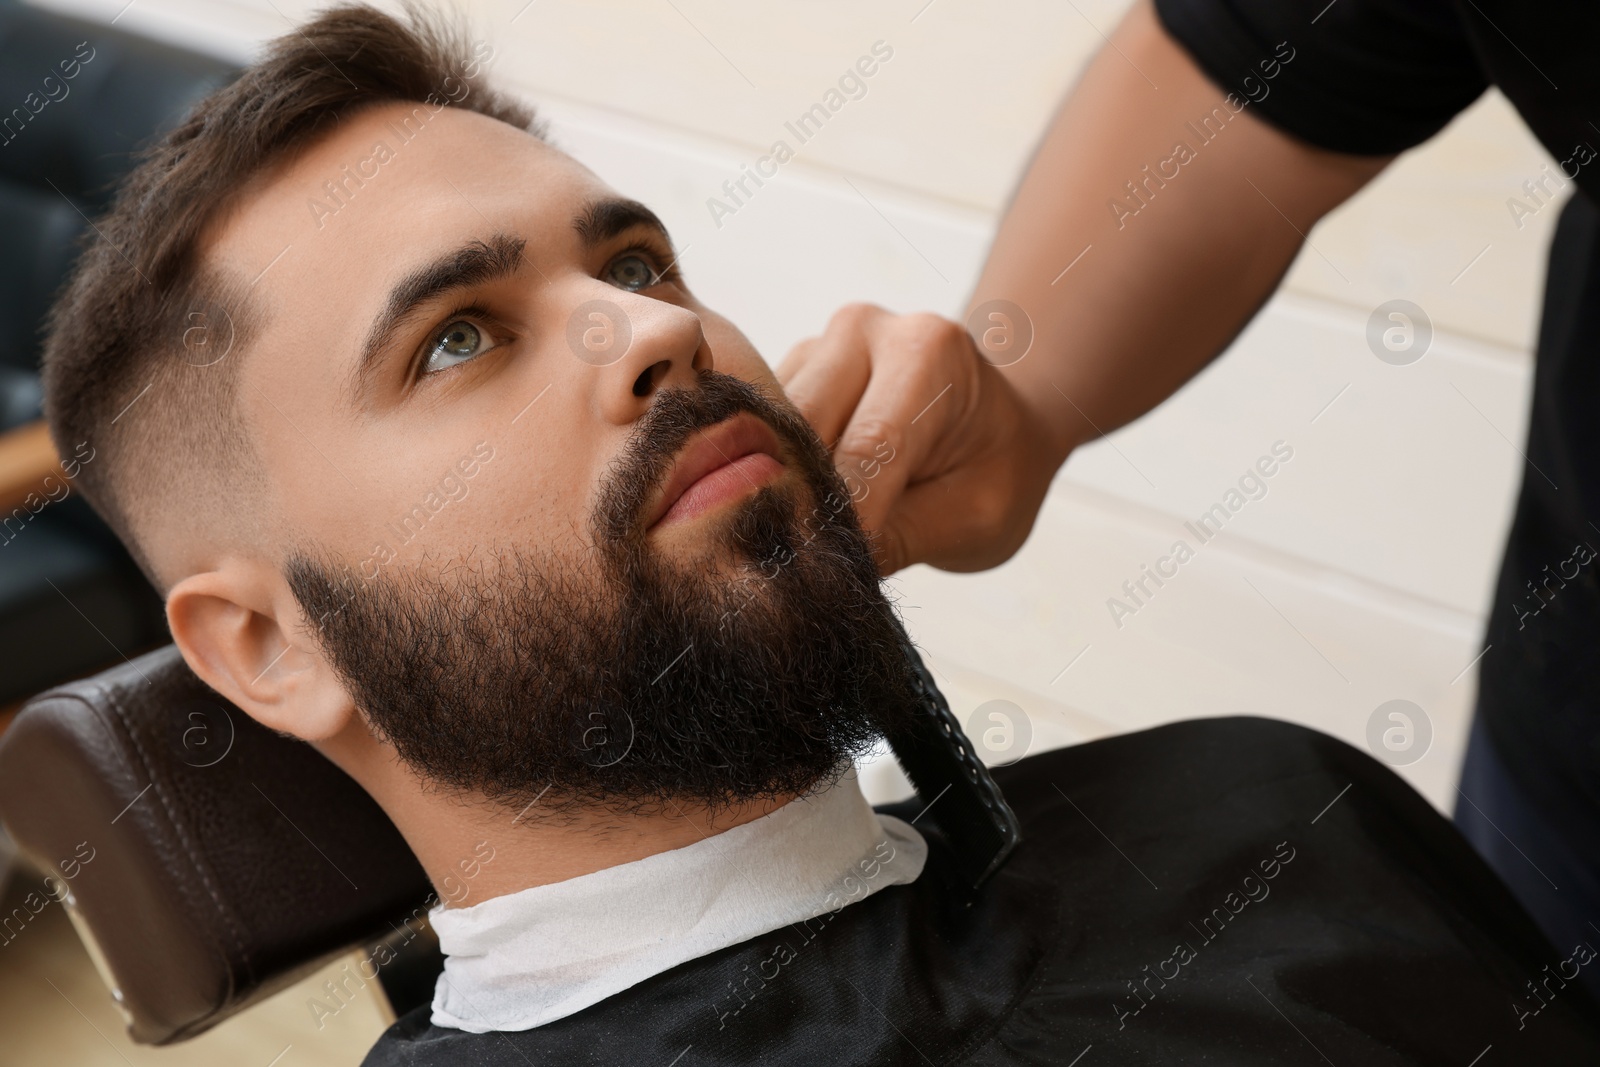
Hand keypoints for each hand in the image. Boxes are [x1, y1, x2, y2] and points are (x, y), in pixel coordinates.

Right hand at [779, 304, 1065, 574]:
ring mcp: (820, 342)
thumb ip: (900, 536)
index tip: (823, 575)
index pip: (866, 445)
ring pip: (766, 429)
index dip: (841, 517)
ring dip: (775, 489)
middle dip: (798, 503)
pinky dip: (767, 475)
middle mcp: (866, 329)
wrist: (998, 427)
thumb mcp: (978, 517)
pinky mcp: (790, 367)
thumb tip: (818, 566)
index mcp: (928, 351)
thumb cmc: (998, 472)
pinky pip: (757, 429)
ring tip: (801, 543)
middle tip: (805, 570)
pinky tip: (789, 511)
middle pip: (801, 428)